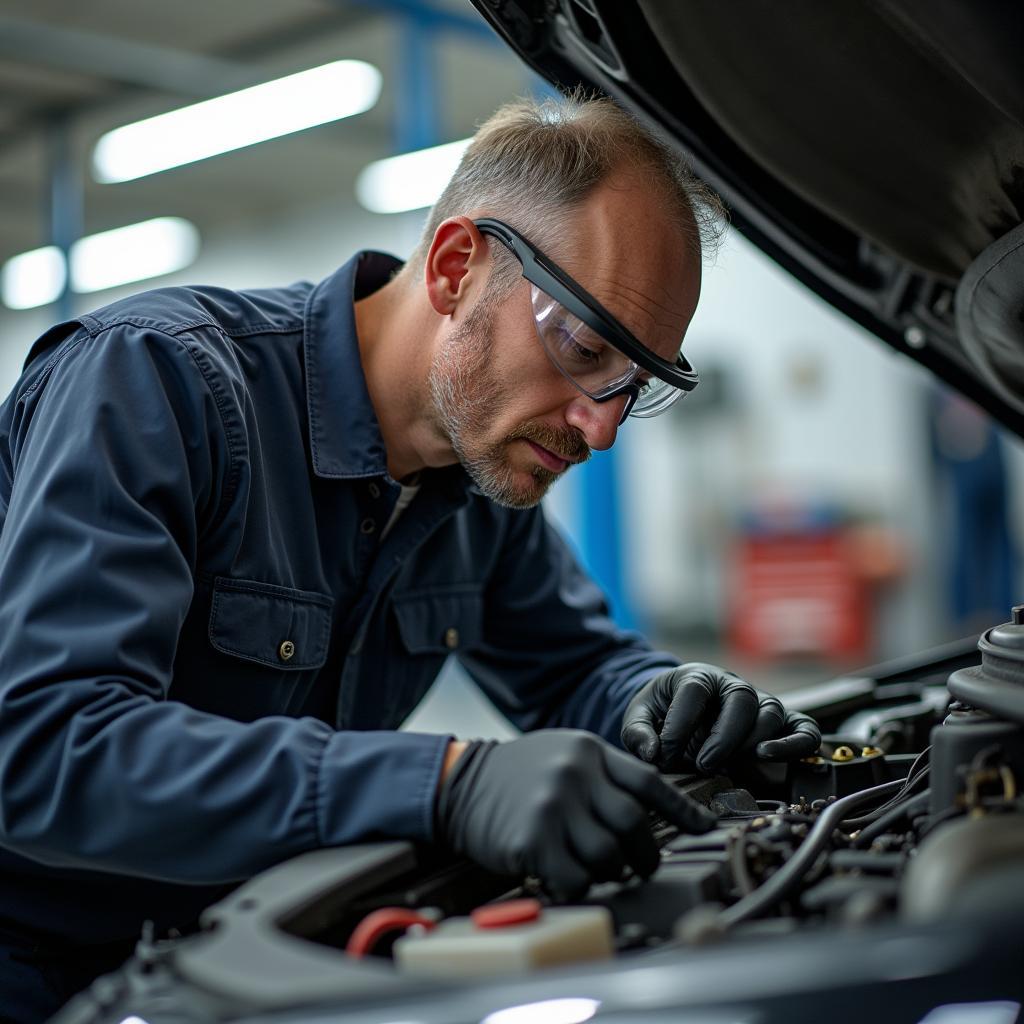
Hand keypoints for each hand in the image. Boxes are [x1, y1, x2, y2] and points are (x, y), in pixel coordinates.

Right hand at [436, 730, 715, 900]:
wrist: (459, 783)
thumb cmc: (518, 775)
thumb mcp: (563, 755)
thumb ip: (602, 775)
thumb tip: (647, 811)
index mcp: (588, 751)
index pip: (648, 781)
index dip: (682, 809)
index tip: (705, 827)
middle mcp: (575, 774)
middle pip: (634, 823)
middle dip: (645, 853)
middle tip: (640, 865)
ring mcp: (553, 806)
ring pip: (610, 855)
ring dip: (613, 871)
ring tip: (603, 871)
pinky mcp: (532, 839)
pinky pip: (576, 878)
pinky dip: (580, 886)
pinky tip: (569, 879)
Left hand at [621, 663, 820, 773]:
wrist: (685, 722)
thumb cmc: (663, 717)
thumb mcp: (640, 718)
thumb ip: (638, 733)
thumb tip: (652, 754)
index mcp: (696, 677)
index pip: (694, 689)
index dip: (679, 722)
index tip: (664, 753)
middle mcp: (731, 685)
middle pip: (740, 698)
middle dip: (722, 735)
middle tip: (703, 764)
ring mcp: (759, 703)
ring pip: (770, 712)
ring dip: (751, 740)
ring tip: (729, 764)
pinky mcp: (782, 725)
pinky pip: (803, 729)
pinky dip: (794, 743)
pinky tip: (768, 756)